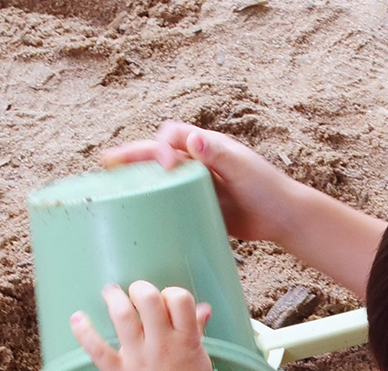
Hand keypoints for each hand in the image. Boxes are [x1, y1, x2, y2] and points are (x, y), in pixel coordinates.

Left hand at [70, 282, 216, 370]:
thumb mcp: (201, 361)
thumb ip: (197, 332)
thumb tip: (202, 309)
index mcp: (186, 341)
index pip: (180, 298)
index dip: (170, 293)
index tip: (164, 302)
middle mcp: (163, 345)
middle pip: (149, 297)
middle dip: (139, 289)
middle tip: (134, 293)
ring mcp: (140, 360)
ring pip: (123, 315)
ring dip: (113, 298)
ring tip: (110, 294)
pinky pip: (96, 348)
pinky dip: (83, 331)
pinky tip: (77, 319)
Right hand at [100, 121, 297, 244]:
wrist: (282, 218)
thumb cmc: (267, 188)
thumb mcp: (243, 168)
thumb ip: (219, 154)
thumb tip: (192, 139)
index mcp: (205, 147)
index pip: (171, 136)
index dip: (161, 146)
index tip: (166, 165)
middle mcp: (196, 162)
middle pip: (156, 155)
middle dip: (130, 157)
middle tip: (106, 163)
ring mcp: (194, 186)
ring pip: (158, 180)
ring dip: (136, 180)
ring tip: (110, 187)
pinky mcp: (196, 208)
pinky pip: (169, 205)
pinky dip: (152, 207)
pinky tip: (136, 217)